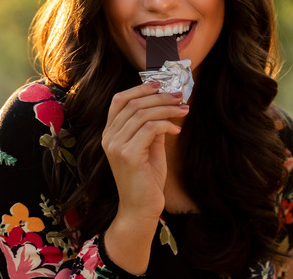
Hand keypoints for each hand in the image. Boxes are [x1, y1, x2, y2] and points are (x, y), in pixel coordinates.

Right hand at [101, 81, 188, 273]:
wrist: (141, 208)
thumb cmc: (146, 179)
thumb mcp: (150, 146)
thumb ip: (152, 126)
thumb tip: (165, 104)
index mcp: (110, 133)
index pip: (119, 101)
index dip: (139, 89)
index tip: (160, 84)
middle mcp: (109, 137)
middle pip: (133, 104)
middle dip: (159, 96)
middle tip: (180, 96)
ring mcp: (116, 146)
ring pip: (143, 114)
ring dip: (167, 108)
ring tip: (184, 109)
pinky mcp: (128, 155)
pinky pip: (150, 129)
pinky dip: (166, 124)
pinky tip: (177, 130)